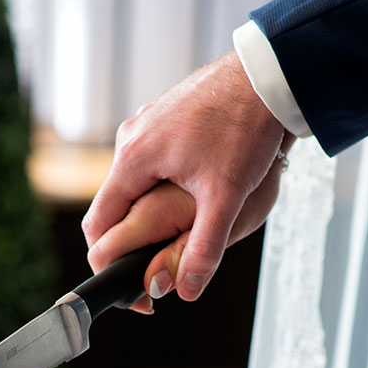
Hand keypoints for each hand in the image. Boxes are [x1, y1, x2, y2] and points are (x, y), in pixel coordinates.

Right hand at [82, 50, 287, 304]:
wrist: (269, 75)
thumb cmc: (245, 127)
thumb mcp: (225, 197)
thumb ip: (203, 249)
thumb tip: (184, 291)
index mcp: (133, 160)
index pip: (98, 224)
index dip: (106, 260)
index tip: (127, 283)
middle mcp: (130, 140)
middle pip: (113, 205)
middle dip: (130, 239)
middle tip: (157, 264)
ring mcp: (146, 125)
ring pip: (133, 183)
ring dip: (147, 212)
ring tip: (178, 231)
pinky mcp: (163, 118)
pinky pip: (150, 162)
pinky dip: (160, 186)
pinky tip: (192, 192)